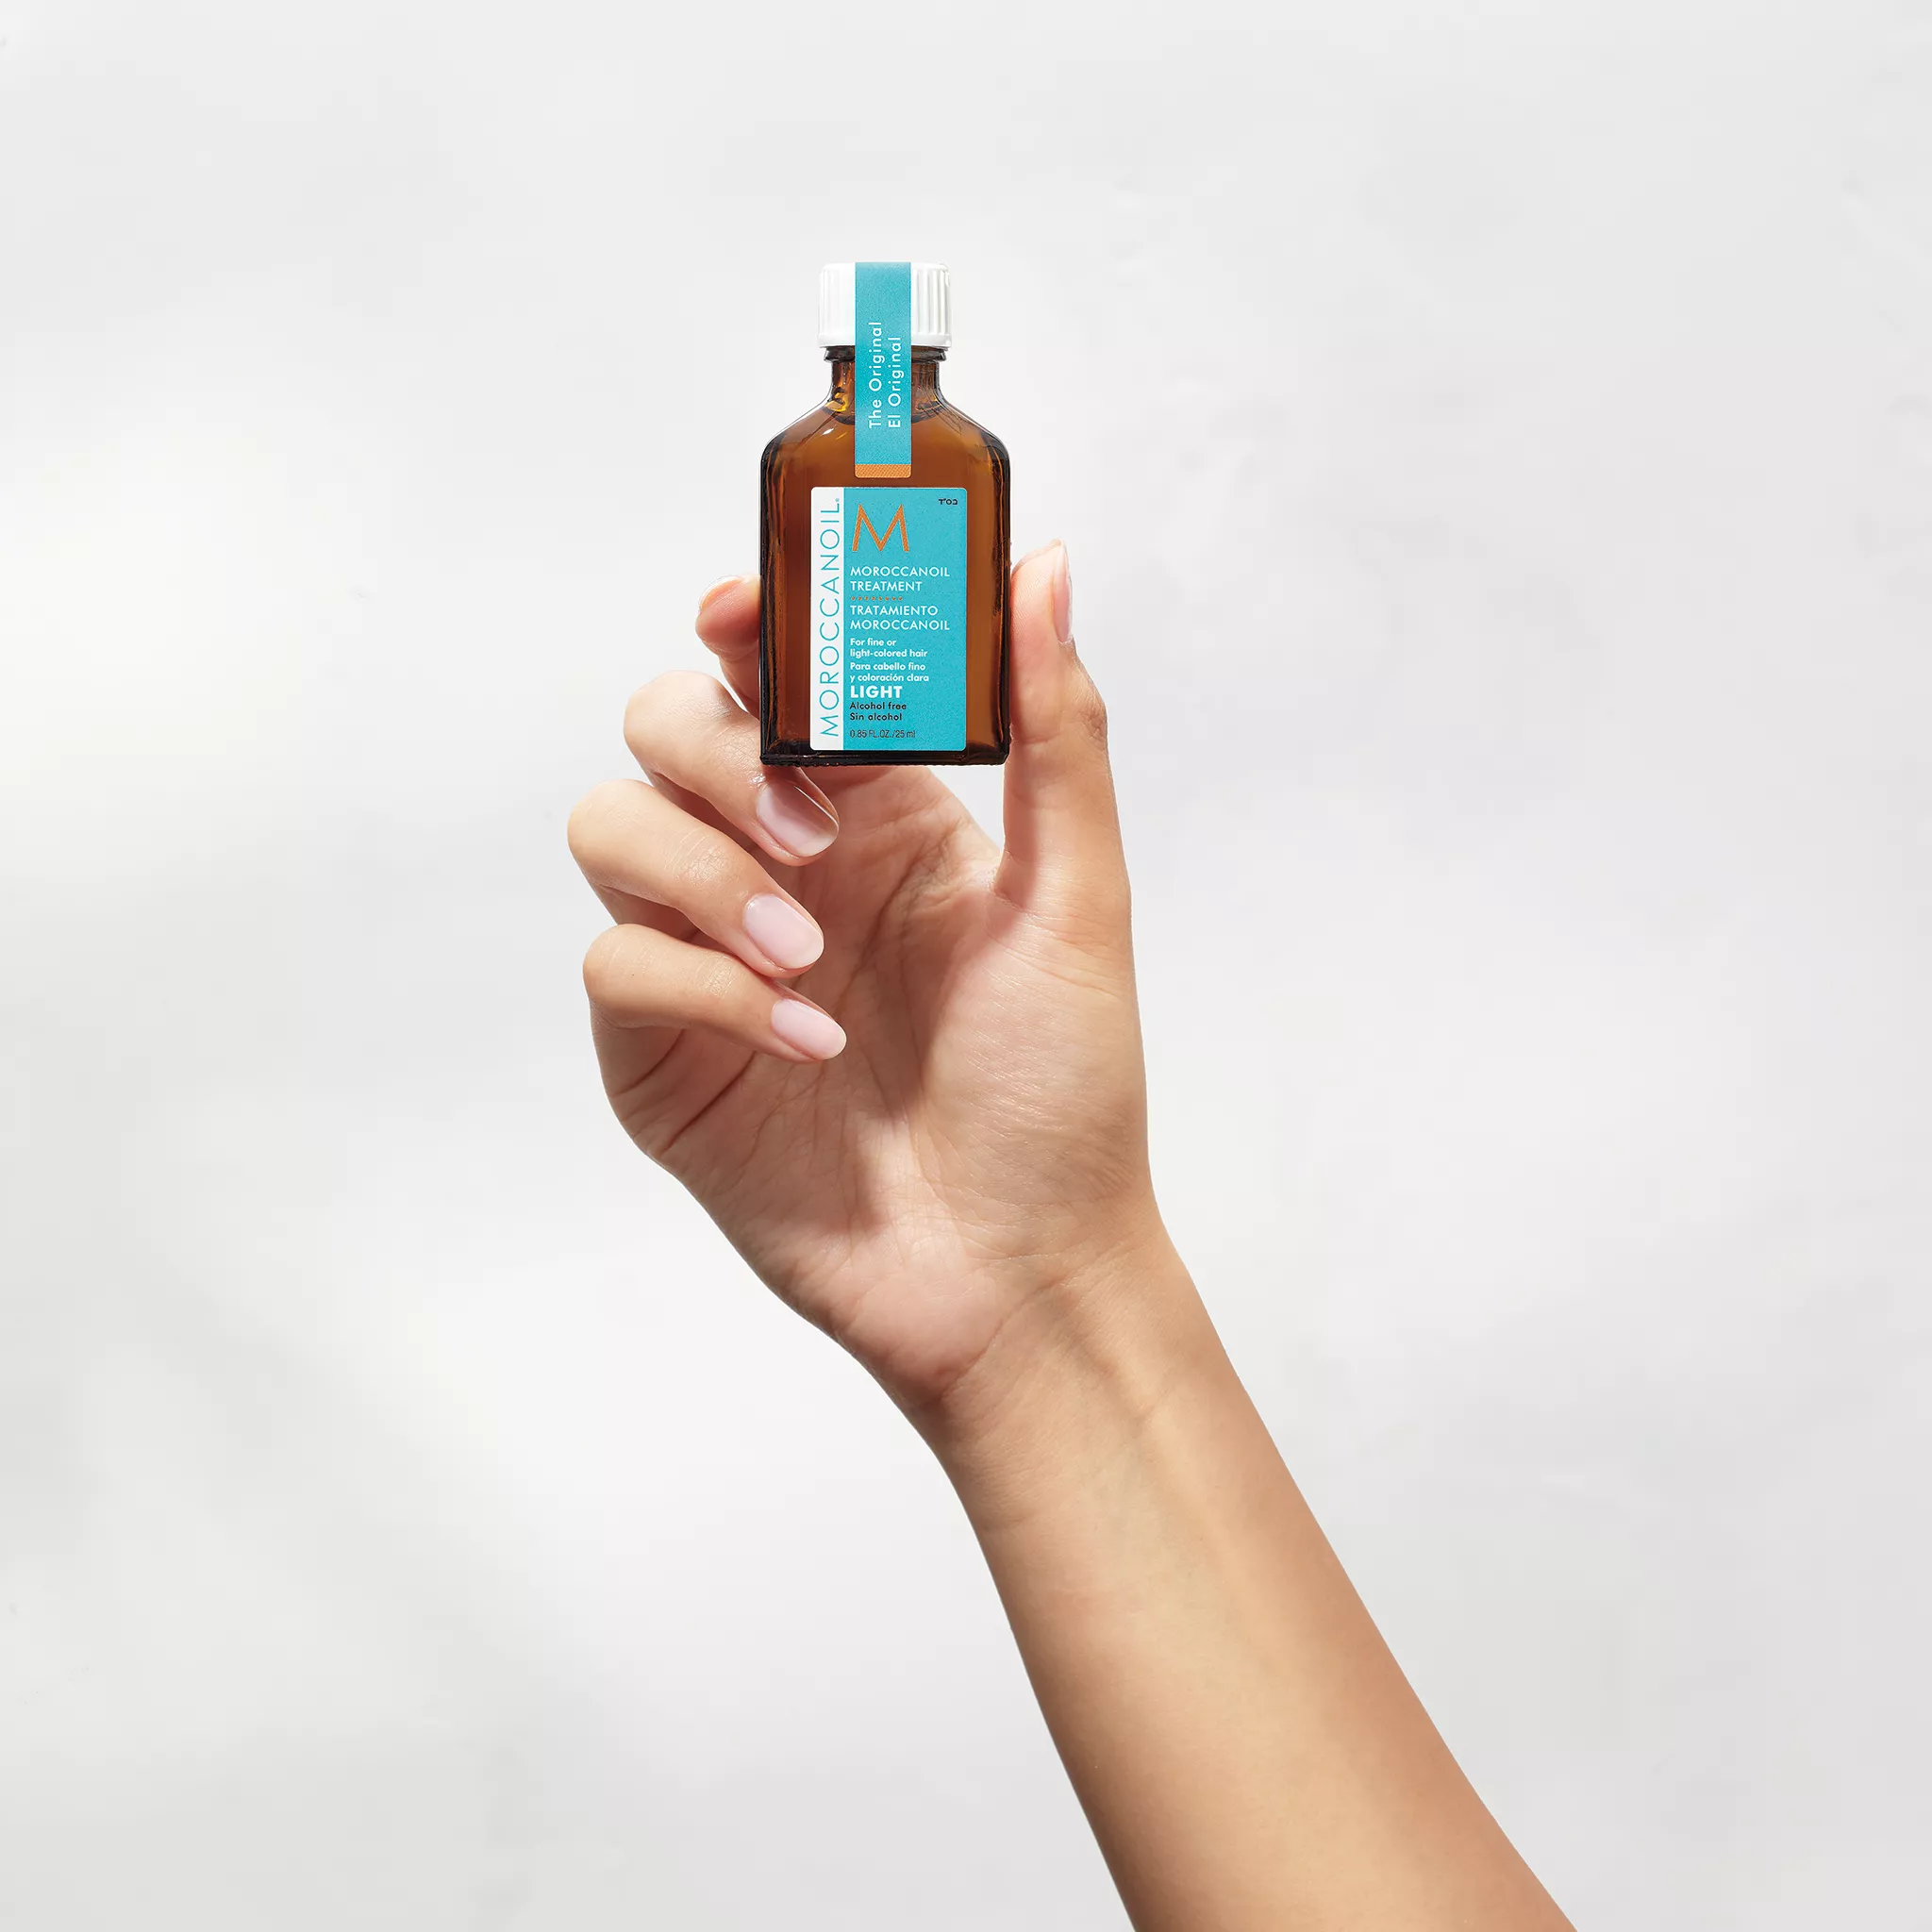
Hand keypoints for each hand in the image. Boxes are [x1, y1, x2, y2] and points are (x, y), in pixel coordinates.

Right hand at [567, 543, 1163, 1416]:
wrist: (1017, 1268)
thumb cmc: (1061, 1090)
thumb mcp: (1076, 900)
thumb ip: (1054, 729)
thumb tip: (1047, 563)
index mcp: (876, 813)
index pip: (773, 675)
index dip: (743, 623)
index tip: (742, 608)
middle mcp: (781, 867)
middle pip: (665, 728)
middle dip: (717, 754)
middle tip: (806, 832)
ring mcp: (711, 956)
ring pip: (610, 827)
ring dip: (701, 869)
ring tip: (806, 952)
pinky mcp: (661, 1051)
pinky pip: (618, 963)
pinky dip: (702, 984)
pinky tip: (801, 1038)